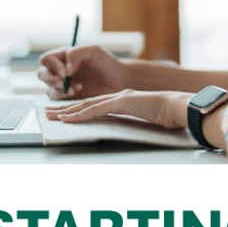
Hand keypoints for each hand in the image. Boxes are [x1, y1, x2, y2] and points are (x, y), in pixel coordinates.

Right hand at [38, 45, 130, 99]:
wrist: (120, 80)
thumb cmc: (108, 63)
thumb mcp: (94, 51)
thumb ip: (77, 53)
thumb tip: (65, 68)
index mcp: (64, 56)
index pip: (46, 59)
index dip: (52, 66)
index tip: (65, 72)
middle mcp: (61, 70)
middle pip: (42, 74)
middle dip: (50, 80)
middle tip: (63, 83)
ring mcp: (64, 84)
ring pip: (48, 89)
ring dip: (57, 90)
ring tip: (75, 89)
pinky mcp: (70, 97)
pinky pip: (58, 99)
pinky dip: (64, 98)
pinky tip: (78, 92)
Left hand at [45, 90, 191, 128]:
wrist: (179, 108)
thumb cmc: (169, 116)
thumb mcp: (147, 120)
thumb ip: (135, 122)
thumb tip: (130, 130)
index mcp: (124, 100)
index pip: (95, 105)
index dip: (78, 109)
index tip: (64, 114)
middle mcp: (118, 96)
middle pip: (86, 103)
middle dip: (65, 108)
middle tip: (49, 113)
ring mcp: (119, 98)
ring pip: (86, 105)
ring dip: (67, 111)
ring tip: (51, 116)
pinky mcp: (121, 102)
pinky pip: (95, 110)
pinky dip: (80, 115)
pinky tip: (68, 119)